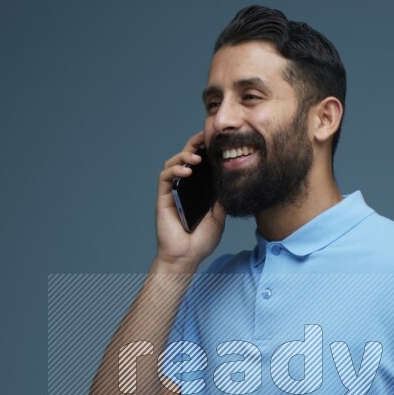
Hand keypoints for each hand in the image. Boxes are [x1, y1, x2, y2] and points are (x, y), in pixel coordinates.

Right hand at [155, 132, 225, 272]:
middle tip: (204, 137)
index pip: (201, 165)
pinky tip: (186, 171)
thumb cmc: (201, 240)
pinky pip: (165, 177)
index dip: (206, 150)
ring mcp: (173, 191)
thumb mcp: (219, 216)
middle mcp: (184, 187)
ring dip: (184, 156)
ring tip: (196, 157)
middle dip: (194, 145)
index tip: (217, 141)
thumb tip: (229, 179)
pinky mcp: (164, 197)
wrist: (187, 257)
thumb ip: (221, 198)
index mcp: (197, 190)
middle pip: (186, 158)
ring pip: (173, 163)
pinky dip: (175, 169)